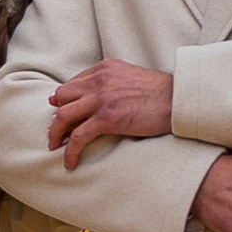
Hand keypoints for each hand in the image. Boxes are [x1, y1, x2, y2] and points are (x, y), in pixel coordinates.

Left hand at [47, 58, 174, 170]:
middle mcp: (98, 80)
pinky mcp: (107, 118)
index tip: (62, 116)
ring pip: (63, 116)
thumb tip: (95, 101)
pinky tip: (69, 162)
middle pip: (61, 97)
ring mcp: (101, 98)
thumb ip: (110, 84)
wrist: (176, 100)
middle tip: (55, 134)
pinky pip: (78, 136)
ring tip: (55, 148)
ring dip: (55, 134)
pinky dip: (69, 151)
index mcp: (103, 68)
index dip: (64, 101)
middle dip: (55, 116)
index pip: (72, 84)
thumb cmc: (158, 94)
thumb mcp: (129, 78)